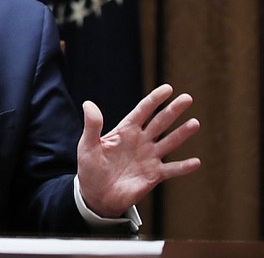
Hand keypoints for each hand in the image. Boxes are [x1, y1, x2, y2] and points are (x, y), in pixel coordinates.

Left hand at [76, 84, 200, 217]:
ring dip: (182, 133)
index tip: (168, 88)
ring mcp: (149, 158)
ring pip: (169, 142)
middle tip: (187, 98)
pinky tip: (196, 162)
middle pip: (160, 122)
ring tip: (195, 123)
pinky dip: (183, 167)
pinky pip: (171, 170)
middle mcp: (141, 141)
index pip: (142, 111)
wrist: (96, 196)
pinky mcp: (153, 175)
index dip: (154, 99)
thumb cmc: (90, 169)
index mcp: (125, 131)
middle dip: (173, 110)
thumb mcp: (88, 145)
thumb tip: (88, 103)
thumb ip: (92, 125)